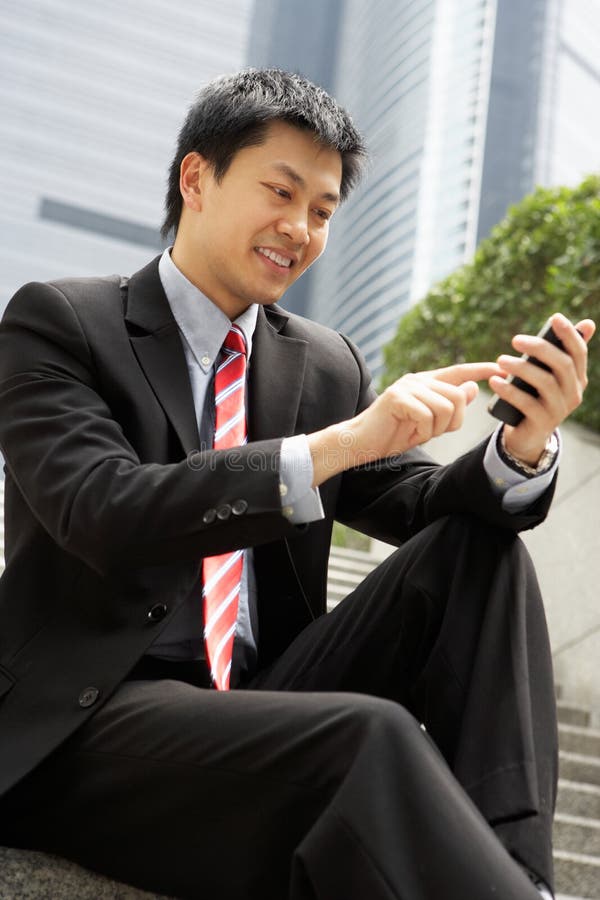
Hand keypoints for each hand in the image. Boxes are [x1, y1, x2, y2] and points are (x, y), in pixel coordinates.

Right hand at [308, 362, 501, 485]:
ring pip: (446, 407)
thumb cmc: (393, 434)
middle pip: (458, 396)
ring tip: (419, 432)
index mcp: (425, 383)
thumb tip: (474, 387)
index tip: (502, 368)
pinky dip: (423, 431)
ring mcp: (407, 386)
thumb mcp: (428, 422)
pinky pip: (427, 416)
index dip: (481, 369)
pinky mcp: (397, 397)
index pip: (459, 371)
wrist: (361, 443)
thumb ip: (449, 405)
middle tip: (434, 433)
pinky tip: (409, 433)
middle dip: (453, 421)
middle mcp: (417, 379)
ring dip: (437, 429)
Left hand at [489, 313, 595, 464]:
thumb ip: (560, 352)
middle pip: (562, 365)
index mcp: (577, 378)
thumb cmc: (535, 396)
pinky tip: (495, 381)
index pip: (579, 352)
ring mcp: (560, 410)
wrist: (527, 434)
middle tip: (515, 340)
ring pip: (545, 383)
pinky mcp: (542, 423)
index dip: (569, 334)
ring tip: (501, 360)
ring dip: (521, 369)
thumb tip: (589, 324)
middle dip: (540, 349)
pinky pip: (527, 404)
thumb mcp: (547, 374)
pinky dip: (509, 391)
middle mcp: (573, 393)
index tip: (555, 317)